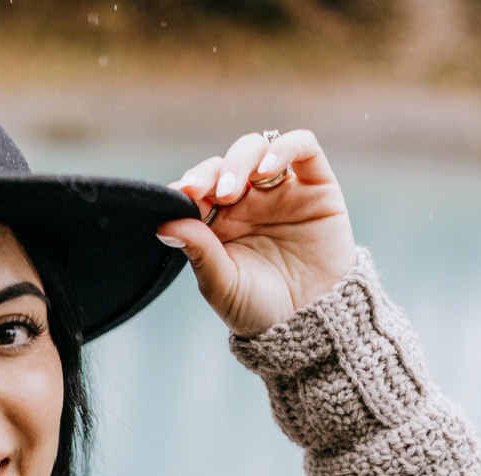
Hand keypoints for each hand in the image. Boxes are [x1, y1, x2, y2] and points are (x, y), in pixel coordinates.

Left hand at [155, 129, 355, 336]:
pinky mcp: (316, 185)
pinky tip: (267, 169)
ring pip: (257, 149)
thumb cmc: (260, 309)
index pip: (199, 189)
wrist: (309, 324)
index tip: (179, 195)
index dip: (188, 186)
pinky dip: (284, 148)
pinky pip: (302, 147)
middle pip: (224, 164)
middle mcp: (248, 201)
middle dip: (211, 173)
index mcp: (219, 222)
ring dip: (240, 161)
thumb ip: (199, 252)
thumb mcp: (223, 285)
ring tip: (231, 189)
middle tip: (205, 193)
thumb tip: (163, 224)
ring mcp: (281, 190)